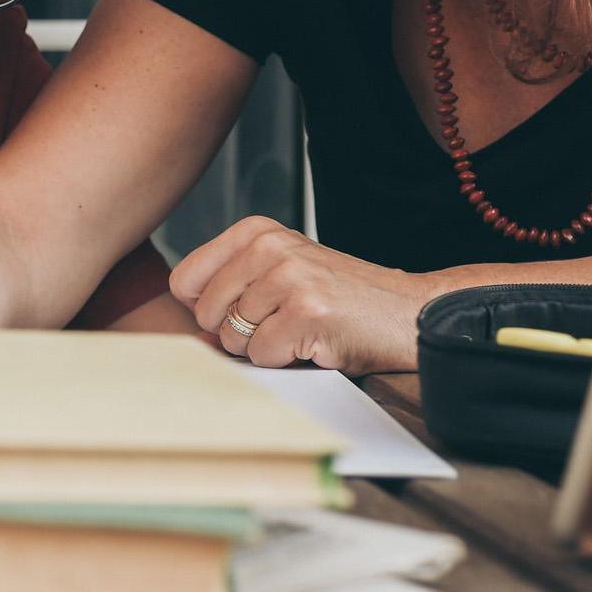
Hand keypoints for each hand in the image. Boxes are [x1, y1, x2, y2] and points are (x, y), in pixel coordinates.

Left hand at [169, 216, 423, 374]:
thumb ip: (232, 284)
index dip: (206, 308)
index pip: (185, 279)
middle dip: (237, 333)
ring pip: (233, 337)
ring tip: (301, 329)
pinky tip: (315, 341)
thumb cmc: (341, 299)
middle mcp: (269, 246)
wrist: (408, 312)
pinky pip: (262, 355)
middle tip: (282, 322)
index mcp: (256, 231)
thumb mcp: (282, 271)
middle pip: (206, 313)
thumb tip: (183, 317)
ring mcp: (288, 277)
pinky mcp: (306, 311)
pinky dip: (286, 360)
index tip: (242, 309)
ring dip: (264, 347)